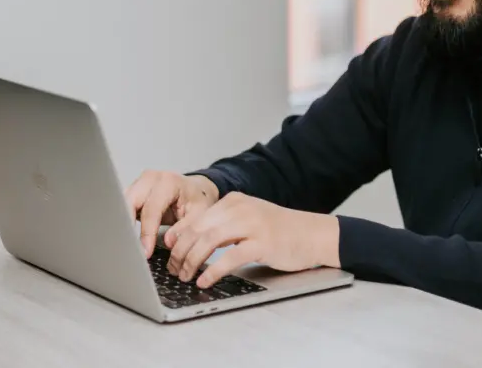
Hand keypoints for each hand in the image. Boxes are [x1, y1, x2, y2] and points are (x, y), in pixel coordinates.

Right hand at [124, 170, 219, 256]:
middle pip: (130, 203)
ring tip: (125, 247)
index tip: (145, 252)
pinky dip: (122, 222)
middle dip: (128, 227)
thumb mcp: (200, 213)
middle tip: (130, 251)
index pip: (152, 209)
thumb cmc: (197, 200)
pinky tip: (125, 238)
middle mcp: (150, 179)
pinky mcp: (132, 191)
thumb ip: (185, 227)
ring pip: (121, 204)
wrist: (195, 189)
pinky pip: (121, 206)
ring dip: (123, 225)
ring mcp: (139, 183)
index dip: (147, 232)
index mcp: (168, 182)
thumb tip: (168, 242)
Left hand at [163, 192, 339, 287]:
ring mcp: (253, 224)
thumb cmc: (280, 232)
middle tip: (174, 269)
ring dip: (192, 261)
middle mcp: (241, 208)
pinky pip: (230, 257)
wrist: (313, 234)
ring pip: (209, 241)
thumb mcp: (248, 221)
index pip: (196, 218)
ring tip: (185, 275)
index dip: (178, 237)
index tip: (168, 253)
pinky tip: (205, 281)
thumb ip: (224, 226)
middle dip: (181, 252)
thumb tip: (191, 242)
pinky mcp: (263, 242)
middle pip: (198, 229)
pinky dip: (213, 270)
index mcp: (234, 201)